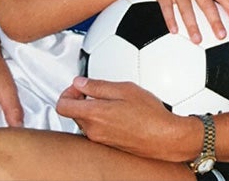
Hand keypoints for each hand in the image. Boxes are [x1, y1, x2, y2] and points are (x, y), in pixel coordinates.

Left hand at [56, 76, 190, 161]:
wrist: (165, 138)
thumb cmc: (150, 115)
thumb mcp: (125, 89)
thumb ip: (98, 85)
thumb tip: (80, 82)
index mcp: (94, 114)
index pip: (62, 105)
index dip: (68, 92)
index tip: (80, 87)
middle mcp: (93, 131)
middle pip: (73, 113)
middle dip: (81, 99)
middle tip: (97, 91)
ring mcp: (100, 140)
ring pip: (85, 122)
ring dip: (92, 110)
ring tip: (111, 101)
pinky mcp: (108, 145)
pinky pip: (96, 130)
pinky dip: (101, 120)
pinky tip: (118, 114)